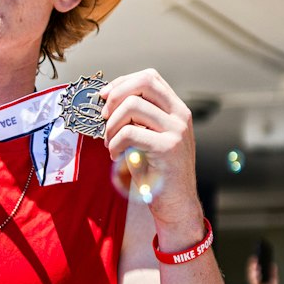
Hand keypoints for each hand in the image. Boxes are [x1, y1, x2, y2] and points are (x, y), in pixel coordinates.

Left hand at [102, 69, 199, 231]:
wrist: (176, 206)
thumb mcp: (148, 139)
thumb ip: (137, 120)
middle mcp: (180, 116)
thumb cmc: (157, 174)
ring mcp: (176, 131)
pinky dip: (114, 143)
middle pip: (144, 82)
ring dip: (112, 124)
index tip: (105, 98)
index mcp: (177, 110)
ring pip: (133, 106)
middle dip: (115, 96)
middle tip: (103, 118)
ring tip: (109, 143)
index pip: (150, 77)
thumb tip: (106, 103)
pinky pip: (130, 133)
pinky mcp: (167, 148)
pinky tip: (114, 155)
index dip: (123, 82)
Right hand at [246, 255, 278, 283]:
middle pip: (253, 268)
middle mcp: (255, 279)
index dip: (258, 260)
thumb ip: (273, 272)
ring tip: (255, 258)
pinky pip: (253, 277)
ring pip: (251, 271)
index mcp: (259, 278)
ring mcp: (253, 282)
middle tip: (256, 254)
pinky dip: (254, 271)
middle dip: (254, 261)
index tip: (259, 253)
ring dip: (252, 264)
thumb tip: (273, 264)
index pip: (257, 267)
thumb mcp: (274, 281)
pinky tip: (257, 266)